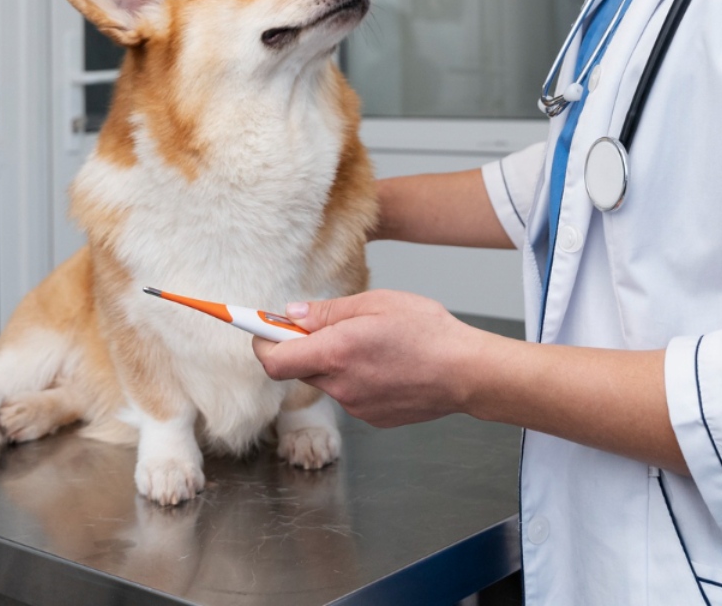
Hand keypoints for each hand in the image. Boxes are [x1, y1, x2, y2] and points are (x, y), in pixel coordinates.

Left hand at [252, 290, 487, 427]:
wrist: (465, 372)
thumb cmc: (426, 330)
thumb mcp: (376, 303)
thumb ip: (329, 312)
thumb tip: (293, 315)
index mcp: (336, 353)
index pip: (273, 360)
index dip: (261, 342)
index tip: (256, 326)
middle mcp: (340, 385)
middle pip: (299, 367)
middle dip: (302, 345)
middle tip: (325, 322)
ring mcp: (355, 405)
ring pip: (326, 379)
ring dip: (332, 360)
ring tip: (370, 341)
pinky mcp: (372, 417)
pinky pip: (349, 392)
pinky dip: (355, 376)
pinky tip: (385, 362)